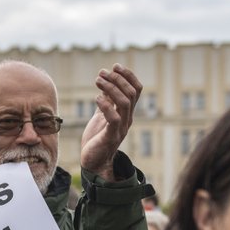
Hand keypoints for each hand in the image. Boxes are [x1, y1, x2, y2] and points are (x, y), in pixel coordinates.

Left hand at [80, 65, 142, 180]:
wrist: (93, 163)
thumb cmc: (97, 139)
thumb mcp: (101, 116)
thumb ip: (106, 101)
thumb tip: (105, 83)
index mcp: (126, 113)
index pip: (136, 90)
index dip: (128, 76)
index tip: (115, 66)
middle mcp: (127, 119)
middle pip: (131, 93)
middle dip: (117, 79)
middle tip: (101, 73)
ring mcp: (121, 128)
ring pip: (124, 103)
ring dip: (110, 88)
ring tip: (97, 80)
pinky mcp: (111, 137)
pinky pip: (114, 118)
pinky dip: (106, 105)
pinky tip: (96, 98)